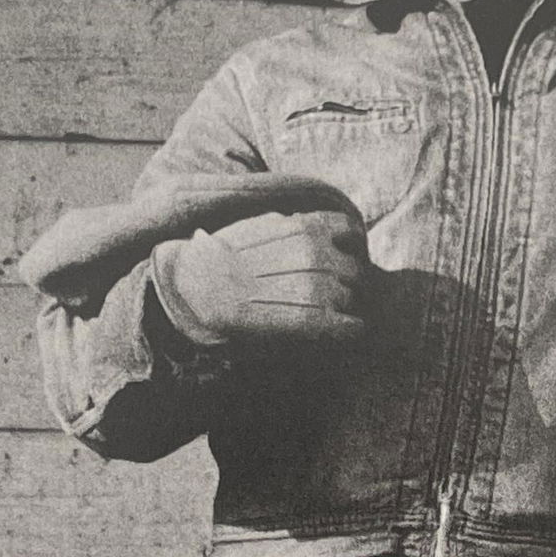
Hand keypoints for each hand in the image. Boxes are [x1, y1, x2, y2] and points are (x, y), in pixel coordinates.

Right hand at [149, 209, 373, 347]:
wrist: (199, 288)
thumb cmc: (220, 259)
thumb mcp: (256, 226)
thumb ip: (285, 225)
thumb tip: (296, 223)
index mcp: (306, 227)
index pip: (349, 231)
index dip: (346, 247)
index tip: (338, 258)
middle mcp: (319, 254)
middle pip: (355, 270)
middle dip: (346, 282)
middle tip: (330, 295)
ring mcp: (319, 287)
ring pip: (353, 298)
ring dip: (343, 307)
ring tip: (324, 315)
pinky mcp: (316, 320)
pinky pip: (353, 327)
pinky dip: (350, 331)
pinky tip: (338, 333)